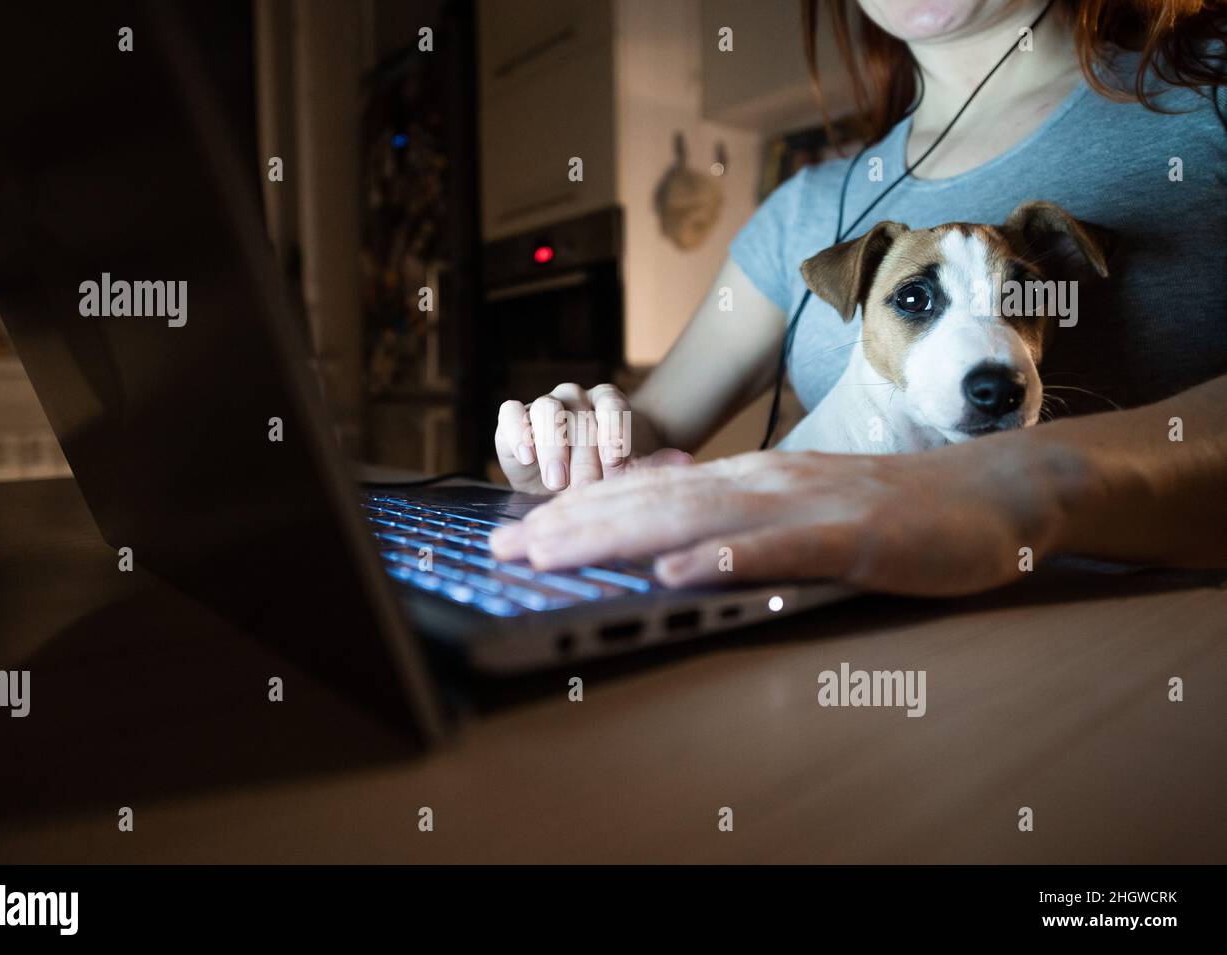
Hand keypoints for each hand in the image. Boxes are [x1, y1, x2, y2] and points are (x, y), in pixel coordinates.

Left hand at [490, 442, 1073, 595]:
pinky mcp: (849, 539)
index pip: (645, 492)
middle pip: (648, 501)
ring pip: (693, 518)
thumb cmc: (891, 510)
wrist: (991, 493)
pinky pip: (775, 551)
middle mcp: (761, 483)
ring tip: (552, 552)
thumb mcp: (799, 510)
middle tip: (502, 547)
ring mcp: (803, 508)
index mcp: (746, 480)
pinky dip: (720, 559)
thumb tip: (668, 545)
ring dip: (615, 536)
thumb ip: (738, 521)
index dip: (576, 512)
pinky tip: (674, 573)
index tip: (516, 533)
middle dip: (568, 524)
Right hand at [495, 382, 691, 493]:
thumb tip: (686, 462)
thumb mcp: (628, 474)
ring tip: (556, 480)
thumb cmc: (602, 475)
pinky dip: (517, 431)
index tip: (615, 460)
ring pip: (546, 409)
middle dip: (583, 454)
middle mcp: (574, 399)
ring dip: (552, 446)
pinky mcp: (512, 420)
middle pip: (579, 414)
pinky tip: (527, 456)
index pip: (611, 403)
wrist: (565, 483)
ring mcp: (542, 406)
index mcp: (606, 402)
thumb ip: (652, 466)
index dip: (613, 429)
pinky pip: (510, 413)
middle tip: (585, 486)